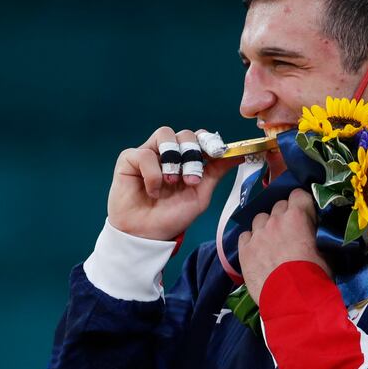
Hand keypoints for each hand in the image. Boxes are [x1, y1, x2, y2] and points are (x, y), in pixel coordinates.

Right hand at [107, 126, 240, 240]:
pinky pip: (144, 153)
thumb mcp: (200, 195)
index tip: (217, 153)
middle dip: (192, 154)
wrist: (147, 235)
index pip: (200, 138)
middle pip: (185, 133)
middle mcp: (168, 153)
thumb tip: (238, 154)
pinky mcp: (129, 160)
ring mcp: (149, 154)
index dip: (209, 141)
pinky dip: (152, 173)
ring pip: (164, 134)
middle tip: (191, 179)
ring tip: (171, 181)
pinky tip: (153, 190)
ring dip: (173, 158)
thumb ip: (216, 173)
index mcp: (186, 160)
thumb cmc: (173, 216)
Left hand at [238, 188, 329, 303]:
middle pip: (278, 206)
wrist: (294, 301)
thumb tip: (315, 230)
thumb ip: (317, 233)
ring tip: (271, 242)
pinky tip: (257, 252)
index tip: (306, 216)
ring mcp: (257, 234)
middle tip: (290, 232)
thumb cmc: (315, 276)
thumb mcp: (326, 251)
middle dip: (285, 216)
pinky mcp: (244, 249)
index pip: (298, 195)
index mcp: (297, 216)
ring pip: (260, 219)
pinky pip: (245, 235)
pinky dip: (251, 240)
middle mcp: (275, 220)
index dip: (302, 205)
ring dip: (266, 226)